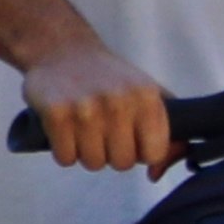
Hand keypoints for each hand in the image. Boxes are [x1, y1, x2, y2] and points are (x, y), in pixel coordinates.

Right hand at [22, 41, 174, 171]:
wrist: (62, 50)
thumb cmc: (109, 79)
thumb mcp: (147, 95)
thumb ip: (167, 134)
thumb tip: (157, 174)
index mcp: (147, 97)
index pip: (155, 153)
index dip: (141, 151)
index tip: (131, 137)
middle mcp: (119, 102)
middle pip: (123, 163)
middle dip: (112, 152)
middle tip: (102, 129)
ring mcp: (86, 108)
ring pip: (93, 163)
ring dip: (87, 151)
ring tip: (83, 127)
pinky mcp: (56, 114)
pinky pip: (66, 158)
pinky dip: (63, 149)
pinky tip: (65, 128)